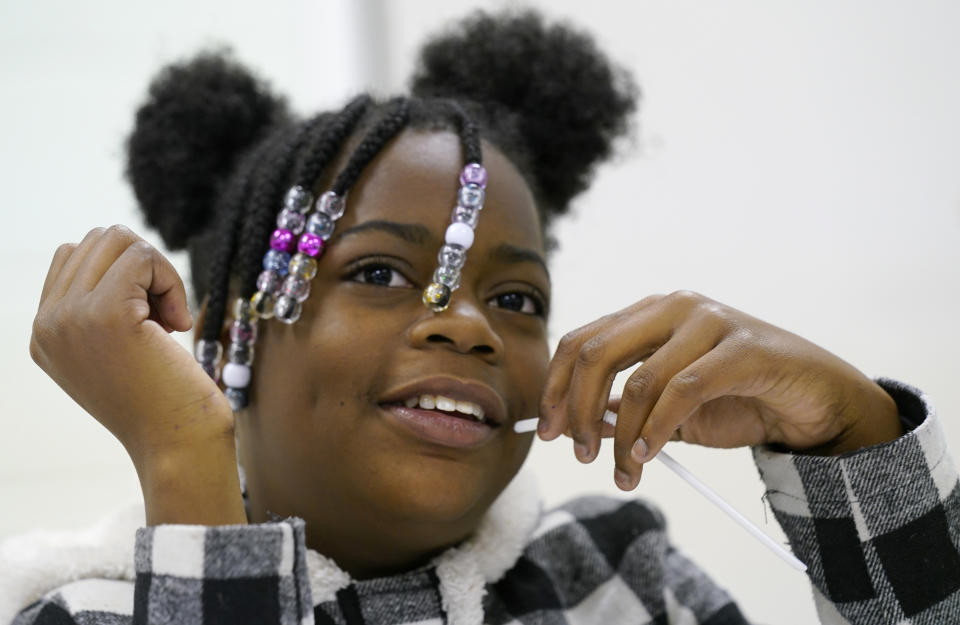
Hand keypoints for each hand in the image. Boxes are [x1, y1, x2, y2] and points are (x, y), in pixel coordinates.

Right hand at [30, 225, 244, 523]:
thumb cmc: (165, 401)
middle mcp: (46, 324)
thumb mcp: (118, 351)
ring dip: (159, 273)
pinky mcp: (104, 314)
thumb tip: (120, 244)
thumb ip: (101, 306)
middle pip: (99, 239)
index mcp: (46, 333)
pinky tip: (178, 325)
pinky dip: (172, 282)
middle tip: (163, 318)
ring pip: (120, 240)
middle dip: (144, 268)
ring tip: (168, 320)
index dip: (125, 273)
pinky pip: (143, 256)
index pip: (75, 255)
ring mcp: (69, 318)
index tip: (149, 319)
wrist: (177, 446)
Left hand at [538, 291, 901, 490]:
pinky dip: (657, 429)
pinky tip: (648, 455)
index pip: (581, 341)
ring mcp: (709, 321)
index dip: (556, 386)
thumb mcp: (673, 408)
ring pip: (638, 380)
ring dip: (622, 437)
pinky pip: (682, 391)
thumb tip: (581, 424)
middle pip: (596, 353)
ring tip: (623, 473)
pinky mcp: (741, 347)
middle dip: (577, 409)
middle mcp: (674, 307)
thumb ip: (629, 408)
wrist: (816, 399)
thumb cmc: (742, 398)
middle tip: (578, 453)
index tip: (547, 431)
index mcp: (650, 313)